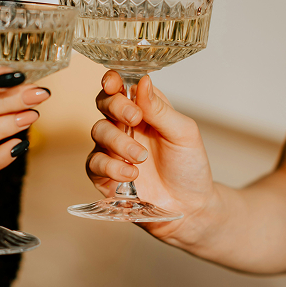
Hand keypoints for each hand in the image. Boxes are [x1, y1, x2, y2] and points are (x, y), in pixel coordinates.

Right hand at [89, 70, 217, 240]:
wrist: (190, 206)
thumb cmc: (189, 167)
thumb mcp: (183, 133)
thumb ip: (160, 109)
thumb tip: (142, 82)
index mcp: (144, 110)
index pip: (122, 87)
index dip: (113, 80)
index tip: (114, 82)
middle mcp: (125, 126)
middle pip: (104, 103)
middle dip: (115, 107)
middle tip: (134, 118)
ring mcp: (113, 149)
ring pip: (98, 131)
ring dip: (119, 142)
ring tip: (141, 158)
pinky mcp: (105, 174)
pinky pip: (95, 163)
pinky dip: (112, 167)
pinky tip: (132, 174)